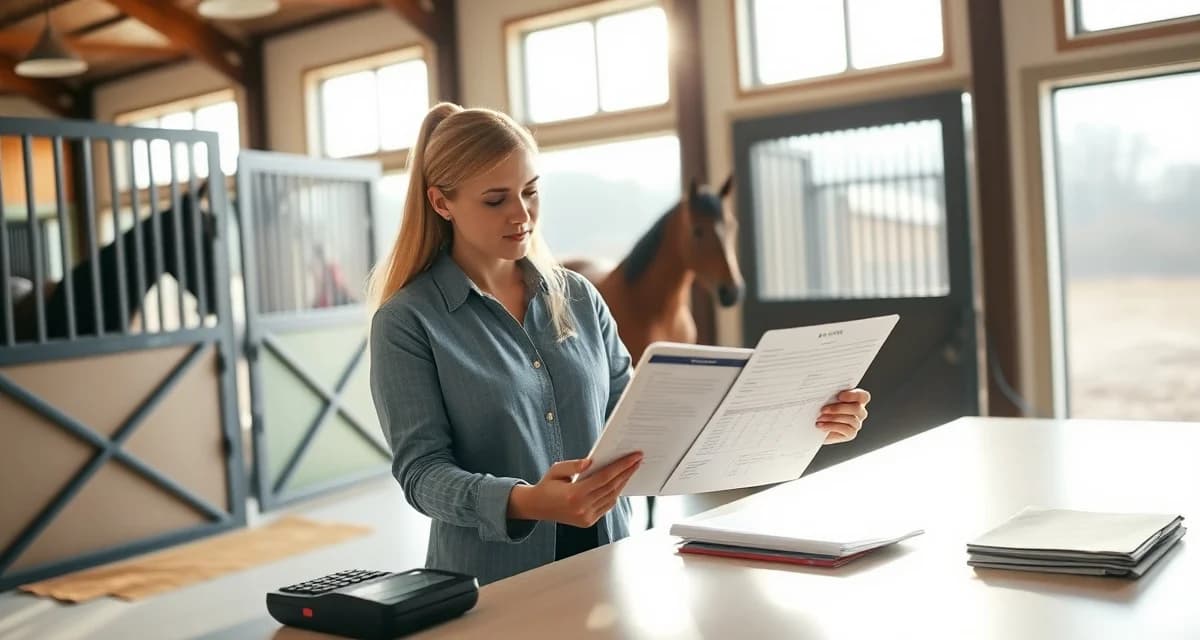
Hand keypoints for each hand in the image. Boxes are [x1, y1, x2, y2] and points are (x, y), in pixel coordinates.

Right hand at [509, 452, 641, 526]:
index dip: (622, 466)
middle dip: (627, 472)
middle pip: (612, 487)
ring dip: (623, 482)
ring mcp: (586, 517)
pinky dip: (615, 493)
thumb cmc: (547, 485)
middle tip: (638, 460)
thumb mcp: (556, 470)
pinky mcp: (588, 522)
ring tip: (631, 469)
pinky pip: (607, 505)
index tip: (634, 457)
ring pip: (612, 497)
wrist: (537, 507)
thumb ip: (573, 465)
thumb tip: (591, 461)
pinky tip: (619, 482)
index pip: (604, 478)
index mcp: (574, 495)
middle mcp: (582, 508)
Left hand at [817, 388, 869, 443]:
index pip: (863, 396)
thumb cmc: (822, 409)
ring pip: (851, 419)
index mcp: (856, 399)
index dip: (854, 395)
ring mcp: (856, 423)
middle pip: (857, 408)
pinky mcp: (851, 434)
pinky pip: (845, 430)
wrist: (816, 426)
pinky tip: (821, 425)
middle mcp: (859, 411)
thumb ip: (830, 395)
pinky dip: (831, 426)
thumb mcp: (825, 400)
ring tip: (820, 418)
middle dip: (839, 408)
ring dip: (833, 418)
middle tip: (824, 409)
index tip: (840, 396)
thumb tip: (824, 393)